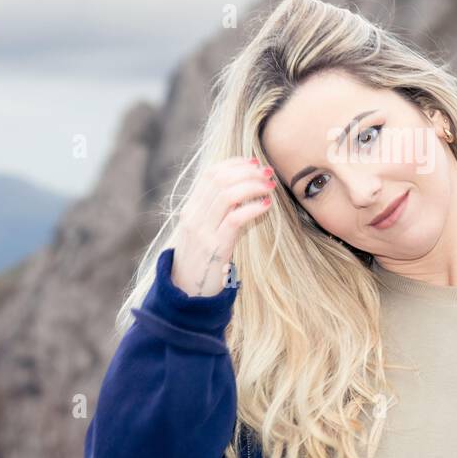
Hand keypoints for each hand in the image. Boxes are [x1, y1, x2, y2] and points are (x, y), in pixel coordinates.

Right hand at [171, 156, 275, 297]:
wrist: (186, 294)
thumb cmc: (201, 261)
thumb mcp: (204, 231)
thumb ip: (217, 211)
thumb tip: (242, 190)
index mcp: (191, 208)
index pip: (211, 173)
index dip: (235, 163)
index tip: (255, 163)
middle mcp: (193, 216)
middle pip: (220, 179)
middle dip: (248, 172)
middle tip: (267, 174)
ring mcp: (202, 232)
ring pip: (227, 194)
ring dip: (253, 186)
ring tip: (270, 188)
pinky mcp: (214, 248)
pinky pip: (234, 219)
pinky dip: (253, 208)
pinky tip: (266, 206)